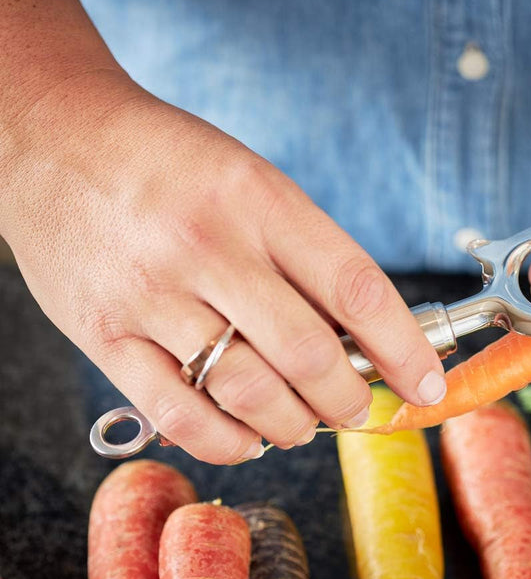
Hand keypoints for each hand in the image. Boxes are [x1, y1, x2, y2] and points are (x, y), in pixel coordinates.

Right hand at [0, 71, 446, 462]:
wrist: (56, 136)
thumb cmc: (172, 163)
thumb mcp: (253, 181)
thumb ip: (305, 254)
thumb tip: (365, 338)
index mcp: (260, 200)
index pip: (356, 288)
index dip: (403, 347)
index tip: (425, 382)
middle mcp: (209, 246)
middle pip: (307, 352)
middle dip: (350, 398)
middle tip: (359, 406)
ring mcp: (152, 294)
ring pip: (248, 391)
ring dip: (295, 424)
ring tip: (305, 422)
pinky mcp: (104, 333)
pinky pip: (179, 413)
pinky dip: (228, 441)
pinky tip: (250, 436)